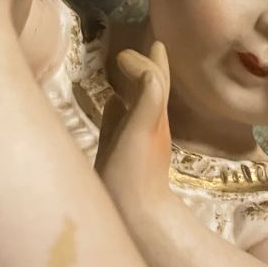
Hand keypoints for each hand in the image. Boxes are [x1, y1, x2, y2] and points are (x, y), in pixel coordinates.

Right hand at [95, 43, 172, 216]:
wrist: (136, 219)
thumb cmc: (134, 176)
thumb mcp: (140, 134)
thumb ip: (147, 101)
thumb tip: (148, 70)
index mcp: (153, 116)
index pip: (155, 78)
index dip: (148, 60)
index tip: (136, 46)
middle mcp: (149, 124)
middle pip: (153, 88)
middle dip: (149, 66)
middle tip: (149, 47)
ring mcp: (138, 139)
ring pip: (140, 103)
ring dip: (137, 82)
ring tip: (130, 69)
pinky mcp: (126, 153)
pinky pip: (124, 121)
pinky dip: (120, 107)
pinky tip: (112, 105)